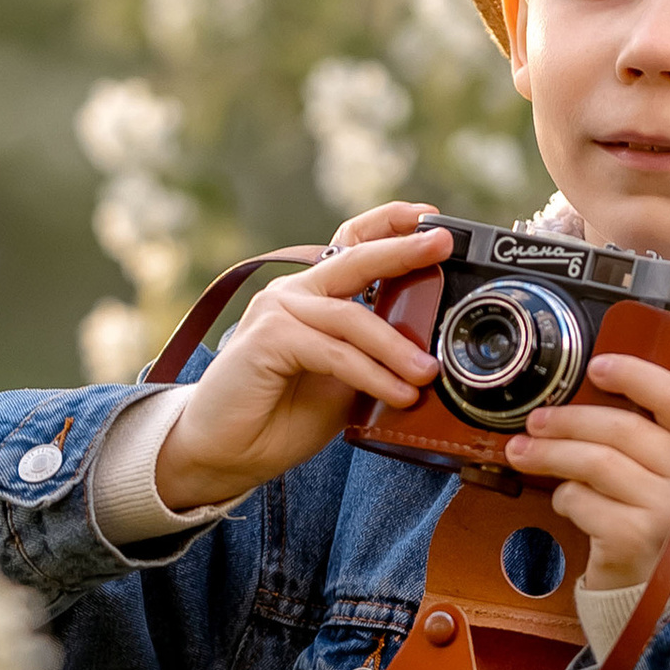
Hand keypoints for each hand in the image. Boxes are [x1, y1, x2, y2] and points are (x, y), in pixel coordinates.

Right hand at [153, 203, 451, 510]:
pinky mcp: (268, 337)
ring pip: (351, 316)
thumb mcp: (344, 383)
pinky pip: (334, 352)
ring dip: (396, 346)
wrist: (227, 452)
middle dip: (403, 250)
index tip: (431, 217)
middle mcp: (295, 293)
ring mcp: (278, 311)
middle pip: (355, 258)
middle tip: (443, 244)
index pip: (352, 245)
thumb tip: (428, 358)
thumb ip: (374, 360)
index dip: (390, 225)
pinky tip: (398, 394)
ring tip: (428, 372)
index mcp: (315, 296)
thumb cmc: (281, 416)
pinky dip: (372, 374)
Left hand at [505, 352, 669, 598]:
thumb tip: (604, 389)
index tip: (598, 367)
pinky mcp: (633, 540)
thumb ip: (668, 438)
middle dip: (571, 419)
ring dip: (552, 452)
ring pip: (596, 462)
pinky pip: (582, 500)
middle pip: (625, 429)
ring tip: (525, 450)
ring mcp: (669, 513)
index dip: (635, 376)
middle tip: (538, 420)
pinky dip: (565, 497)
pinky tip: (568, 501)